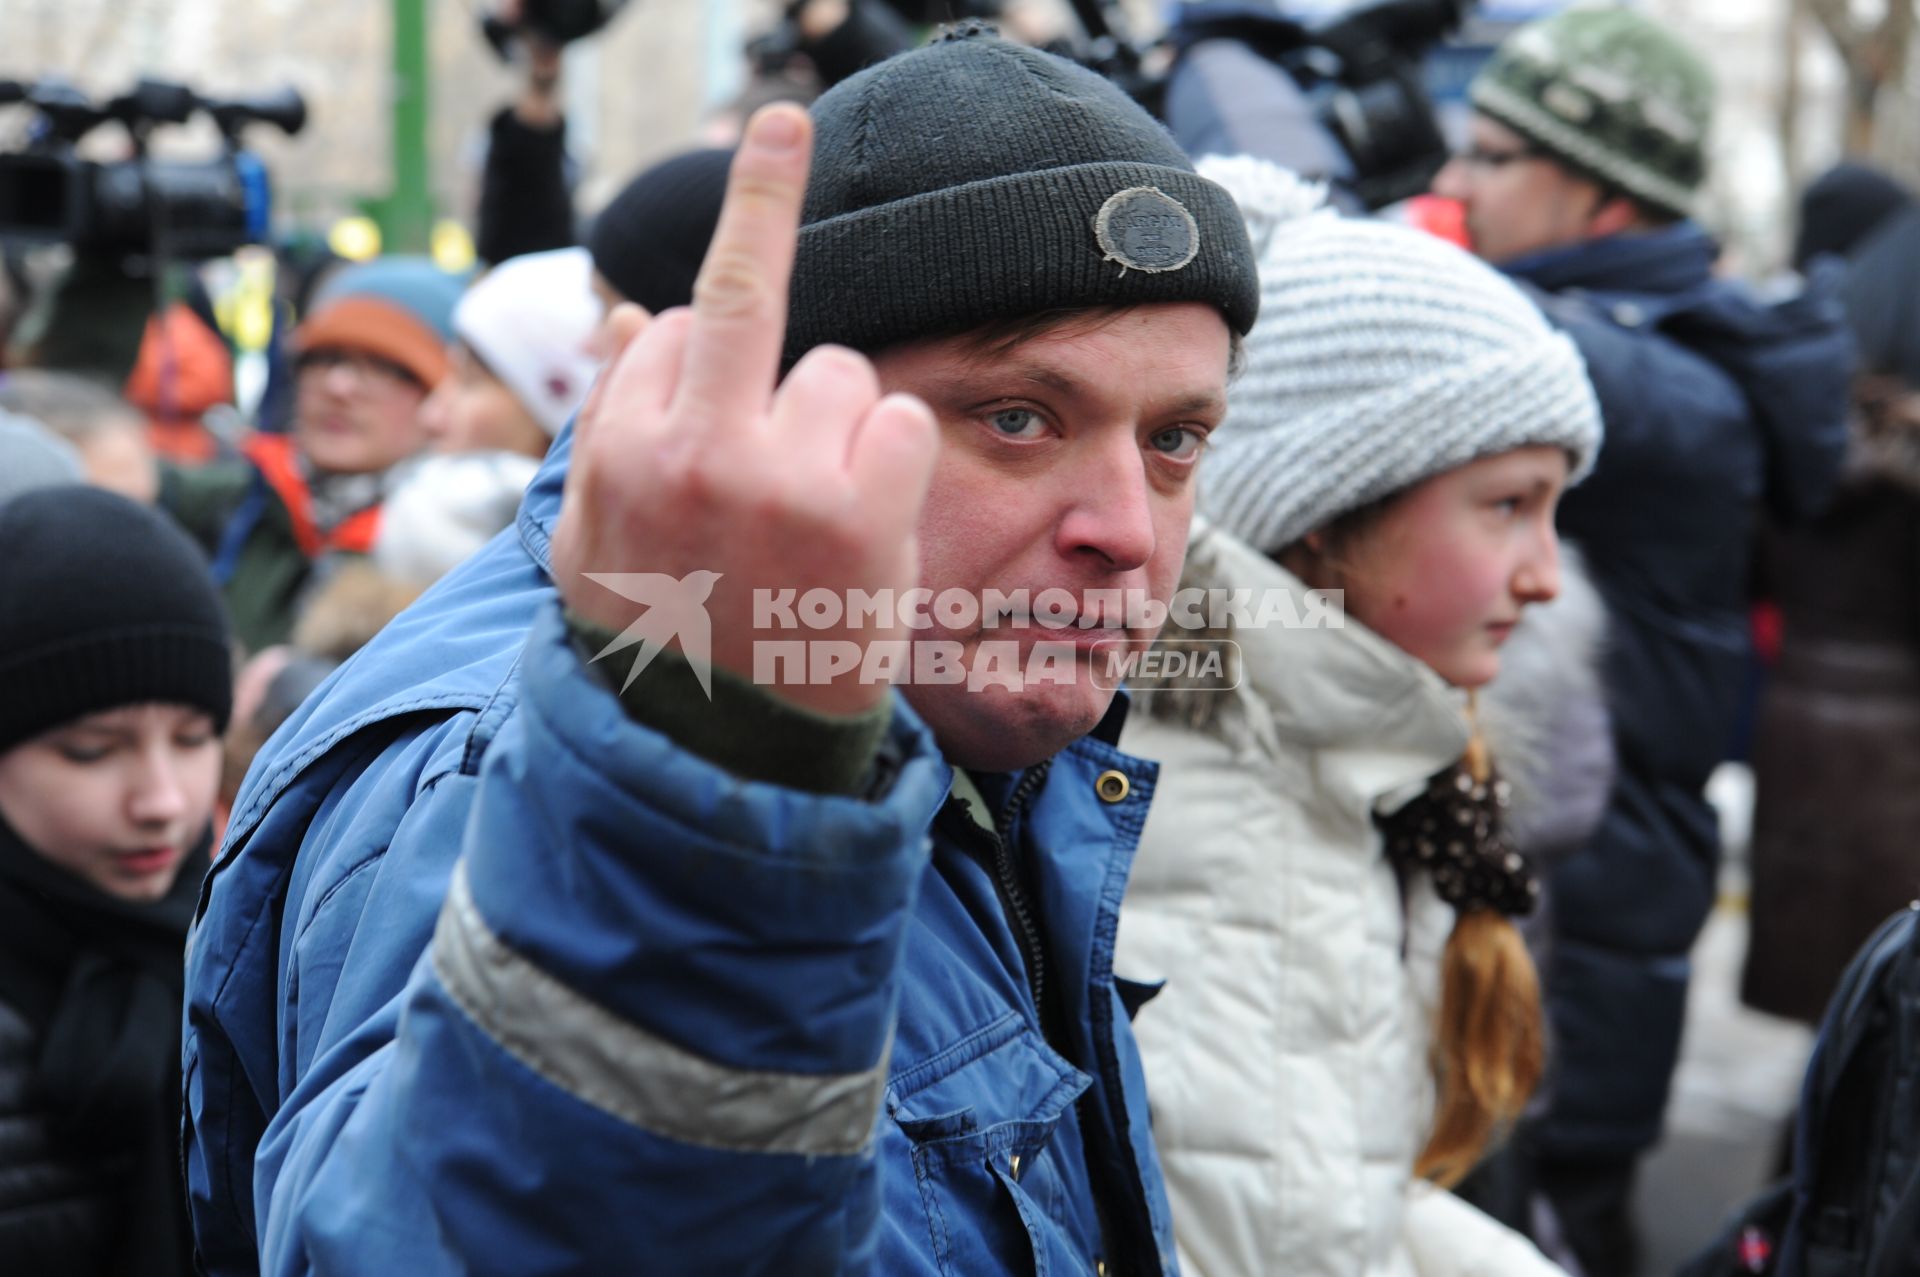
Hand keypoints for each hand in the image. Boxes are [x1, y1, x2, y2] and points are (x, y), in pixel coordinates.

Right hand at [550, 105, 940, 716]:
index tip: (712, 339)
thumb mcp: (591, 546)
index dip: (704, 364)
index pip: (670, 331)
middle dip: (758, 191)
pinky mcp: (859, 507)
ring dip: (843, 428)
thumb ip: (609, 430)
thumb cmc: (661, 650)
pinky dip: (897, 459)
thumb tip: (624, 316)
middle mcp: (692, 447)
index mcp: (621, 451)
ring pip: (841, 373)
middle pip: (740, 291)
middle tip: (776, 119)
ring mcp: (778, 473)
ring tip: (818, 524)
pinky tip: (866, 527)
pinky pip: (902, 417)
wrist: (720, 762)